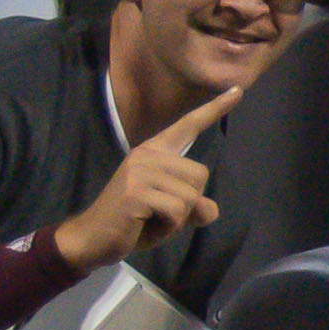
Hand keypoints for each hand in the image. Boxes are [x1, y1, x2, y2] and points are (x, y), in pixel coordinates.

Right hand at [51, 85, 242, 270]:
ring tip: (150, 219)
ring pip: (191, 196)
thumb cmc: (133, 224)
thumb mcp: (172, 213)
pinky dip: (169, 227)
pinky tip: (145, 225)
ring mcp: (139, 171)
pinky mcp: (135, 192)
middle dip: (189, 203)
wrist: (91, 239)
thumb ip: (195, 206)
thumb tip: (209, 209)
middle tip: (158, 212)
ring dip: (178, 218)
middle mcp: (147, 154)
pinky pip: (177, 212)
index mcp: (154, 152)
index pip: (188, 126)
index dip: (214, 109)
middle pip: (200, 175)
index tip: (238, 89)